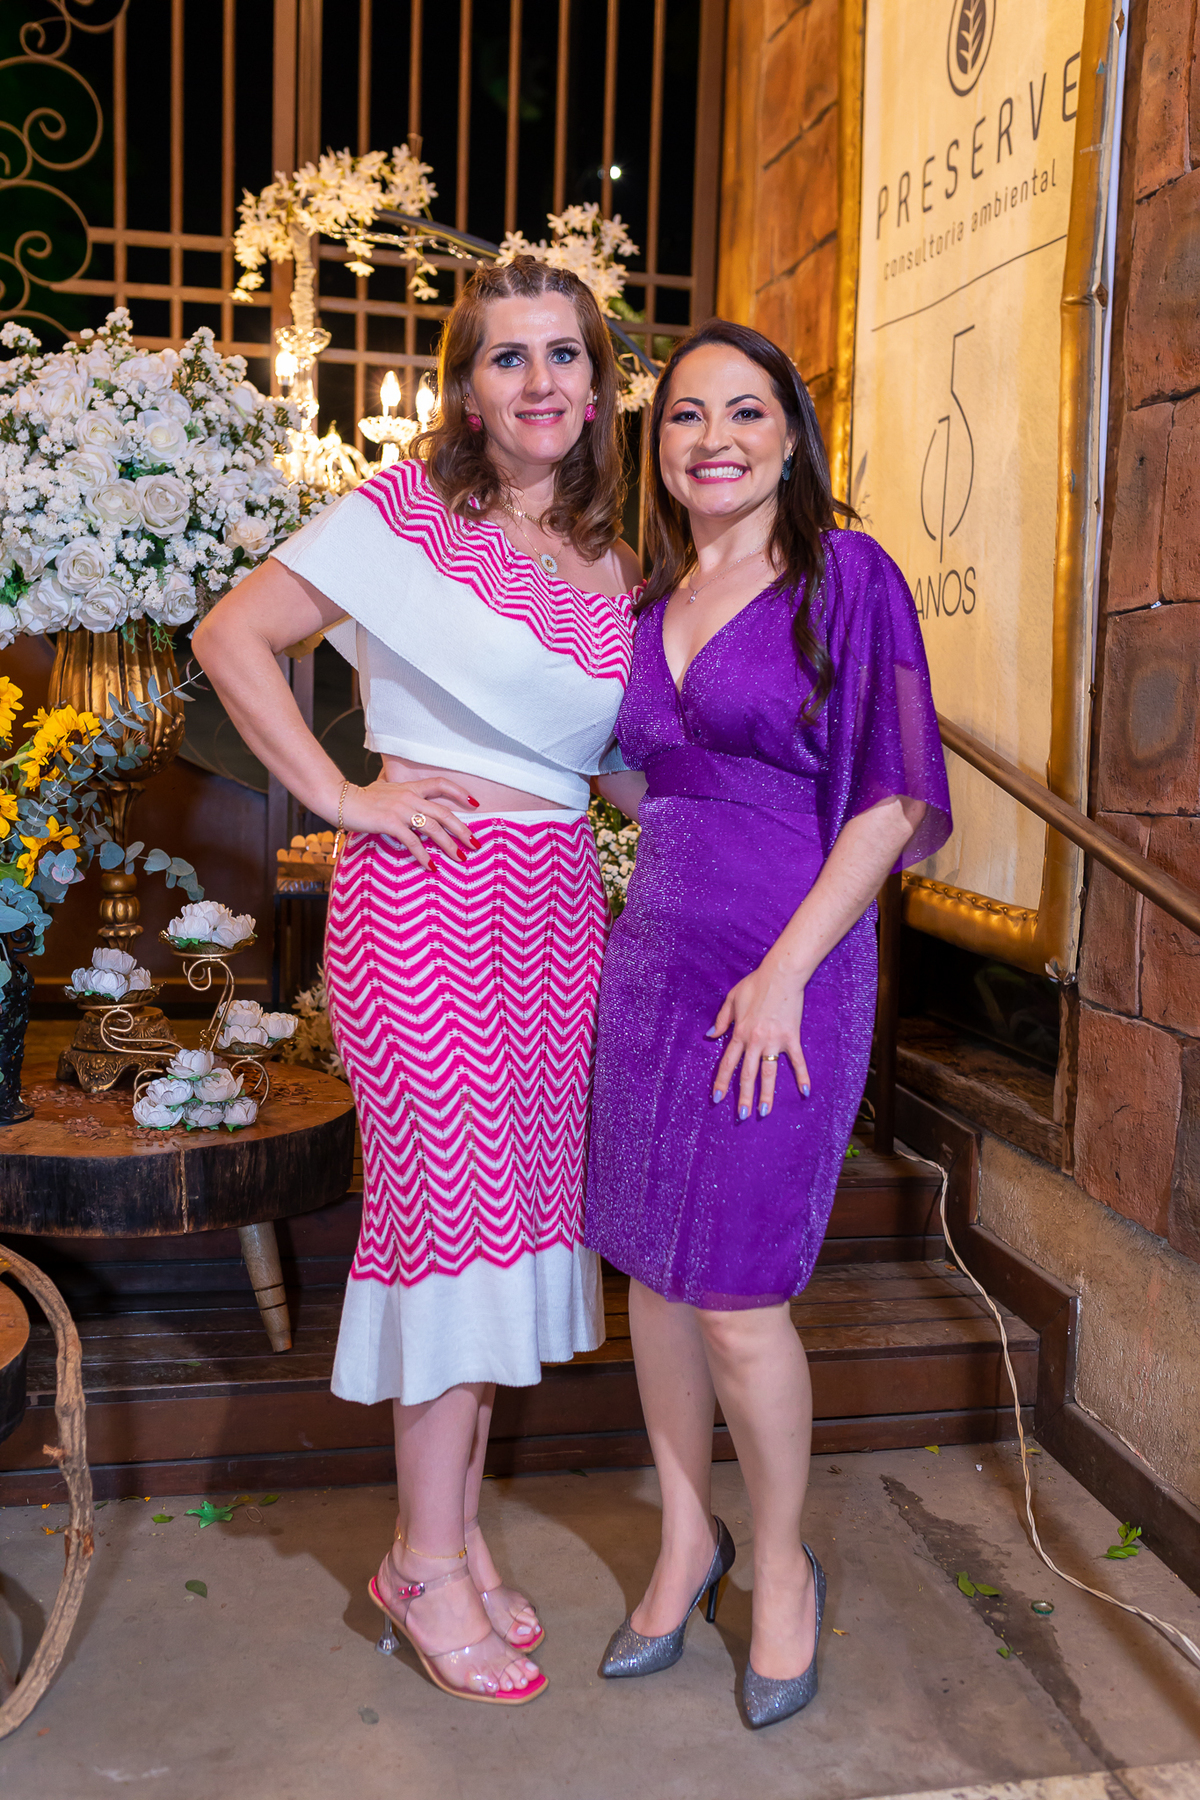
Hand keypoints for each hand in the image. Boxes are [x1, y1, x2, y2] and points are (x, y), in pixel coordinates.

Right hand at [341, 774, 479, 871]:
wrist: (340, 800)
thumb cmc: (361, 798)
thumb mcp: (385, 789)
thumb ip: (400, 793)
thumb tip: (410, 801)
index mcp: (410, 787)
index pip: (440, 784)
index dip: (459, 792)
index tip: (475, 803)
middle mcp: (409, 797)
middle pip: (444, 812)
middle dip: (462, 829)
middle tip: (475, 844)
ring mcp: (400, 809)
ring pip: (433, 828)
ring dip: (449, 845)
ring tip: (460, 858)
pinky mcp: (390, 823)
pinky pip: (412, 841)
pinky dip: (424, 855)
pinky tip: (431, 866)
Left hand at [708, 956, 810, 1119]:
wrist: (780, 975)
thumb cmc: (755, 984)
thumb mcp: (731, 999)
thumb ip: (721, 1020)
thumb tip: (710, 1036)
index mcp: (740, 1033)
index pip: (728, 1063)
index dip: (722, 1082)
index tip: (717, 1098)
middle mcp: (755, 1041)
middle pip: (747, 1074)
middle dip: (743, 1097)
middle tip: (742, 1115)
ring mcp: (774, 1041)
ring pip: (769, 1073)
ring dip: (766, 1094)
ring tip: (764, 1112)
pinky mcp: (792, 1038)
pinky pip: (797, 1060)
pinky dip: (802, 1075)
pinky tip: (805, 1092)